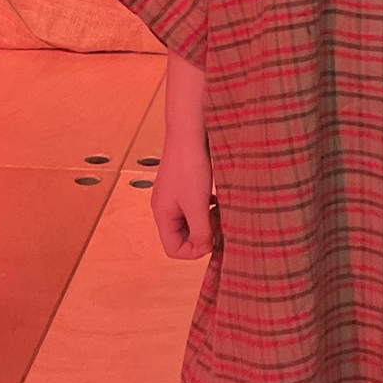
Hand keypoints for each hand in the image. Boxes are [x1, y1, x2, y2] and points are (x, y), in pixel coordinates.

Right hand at [150, 137, 219, 258]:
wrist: (189, 132)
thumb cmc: (189, 166)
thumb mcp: (197, 204)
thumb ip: (201, 230)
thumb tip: (206, 247)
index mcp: (162, 215)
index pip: (173, 249)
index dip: (194, 251)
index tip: (212, 239)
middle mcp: (164, 207)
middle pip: (182, 236)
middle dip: (202, 235)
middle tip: (219, 224)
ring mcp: (173, 195)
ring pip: (191, 220)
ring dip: (206, 221)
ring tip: (219, 211)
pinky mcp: (183, 184)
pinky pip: (195, 206)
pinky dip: (207, 207)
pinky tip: (216, 198)